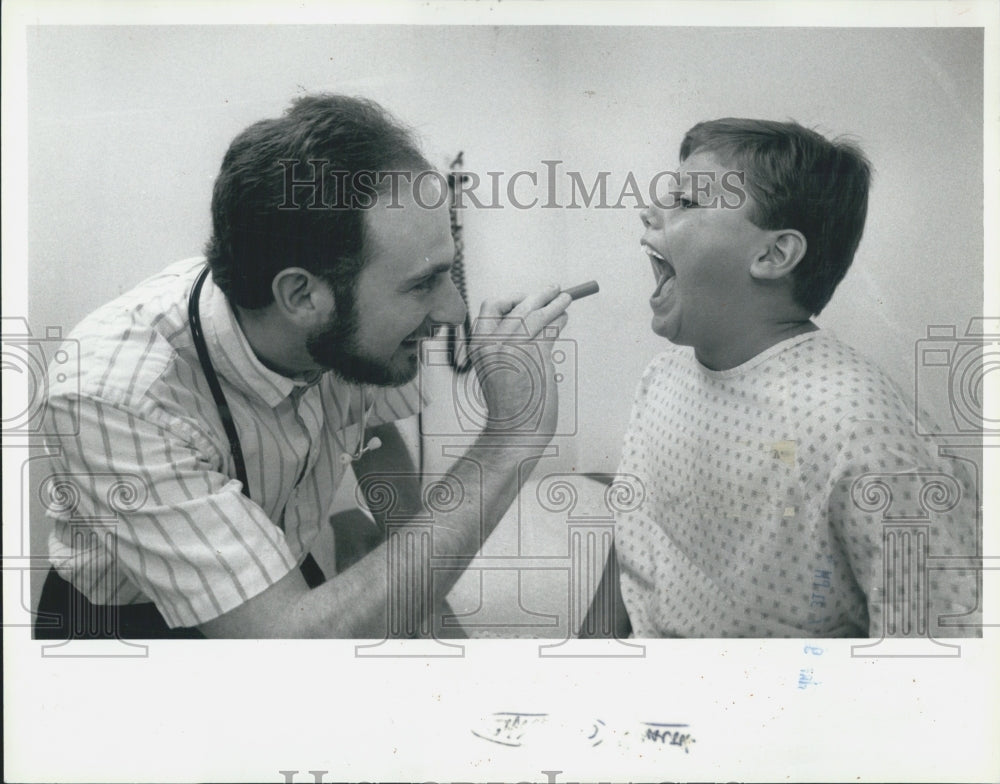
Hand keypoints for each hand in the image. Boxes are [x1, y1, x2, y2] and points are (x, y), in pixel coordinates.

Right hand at [470, 285, 570, 436]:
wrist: (515, 428)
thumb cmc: (509, 403)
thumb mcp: (497, 367)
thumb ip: (505, 344)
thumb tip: (532, 317)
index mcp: (479, 344)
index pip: (491, 307)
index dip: (511, 299)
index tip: (525, 299)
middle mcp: (494, 341)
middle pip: (519, 306)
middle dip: (540, 295)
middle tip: (554, 289)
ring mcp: (515, 346)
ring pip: (538, 313)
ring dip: (556, 303)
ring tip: (566, 299)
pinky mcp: (536, 354)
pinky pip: (551, 329)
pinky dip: (559, 320)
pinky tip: (564, 319)